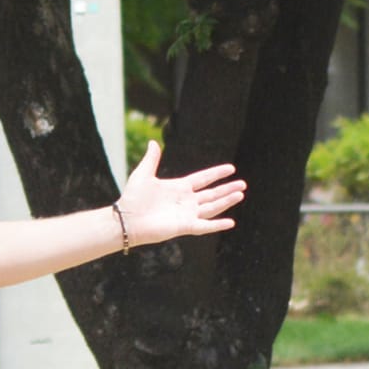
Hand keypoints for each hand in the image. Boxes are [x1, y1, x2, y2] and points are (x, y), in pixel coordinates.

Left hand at [116, 141, 247, 246]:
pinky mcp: (184, 226)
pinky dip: (217, 225)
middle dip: (227, 189)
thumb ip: (151, 159)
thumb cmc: (131, 198)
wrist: (125, 220)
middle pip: (211, 194)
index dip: (216, 174)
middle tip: (243, 184)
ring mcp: (186, 214)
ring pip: (212, 207)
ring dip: (226, 201)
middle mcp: (185, 201)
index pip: (202, 179)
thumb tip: (153, 142)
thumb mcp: (143, 174)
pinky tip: (230, 222)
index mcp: (178, 188)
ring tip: (240, 194)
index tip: (231, 168)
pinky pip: (204, 226)